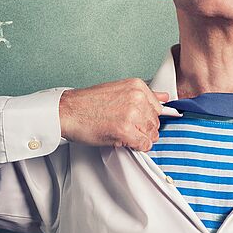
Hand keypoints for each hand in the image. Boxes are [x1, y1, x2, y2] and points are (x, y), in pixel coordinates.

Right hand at [59, 78, 174, 150]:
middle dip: (143, 129)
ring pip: (151, 134)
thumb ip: (146, 95)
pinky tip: (123, 140)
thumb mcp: (120, 91)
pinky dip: (136, 146)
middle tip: (125, 127)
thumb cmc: (88, 103)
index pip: (158, 108)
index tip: (136, 120)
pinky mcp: (125, 130)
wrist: (67, 111)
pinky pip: (144, 144)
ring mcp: (132, 114)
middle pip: (156, 122)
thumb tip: (165, 97)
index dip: (146, 118)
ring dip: (139, 138)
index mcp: (137, 86)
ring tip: (122, 132)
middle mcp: (137, 98)